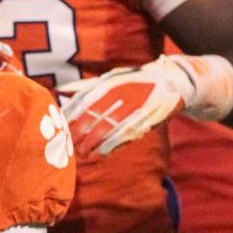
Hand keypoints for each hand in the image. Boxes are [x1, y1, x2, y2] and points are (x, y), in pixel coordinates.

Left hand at [58, 55, 196, 156]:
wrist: (172, 80)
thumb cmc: (135, 81)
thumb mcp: (110, 79)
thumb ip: (85, 87)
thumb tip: (60, 89)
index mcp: (109, 83)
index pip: (83, 101)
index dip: (69, 116)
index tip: (60, 127)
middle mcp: (120, 94)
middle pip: (93, 116)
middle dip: (79, 132)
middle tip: (69, 145)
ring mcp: (133, 106)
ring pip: (108, 128)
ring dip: (93, 143)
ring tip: (83, 153)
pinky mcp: (146, 118)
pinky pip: (125, 134)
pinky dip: (112, 144)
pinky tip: (101, 152)